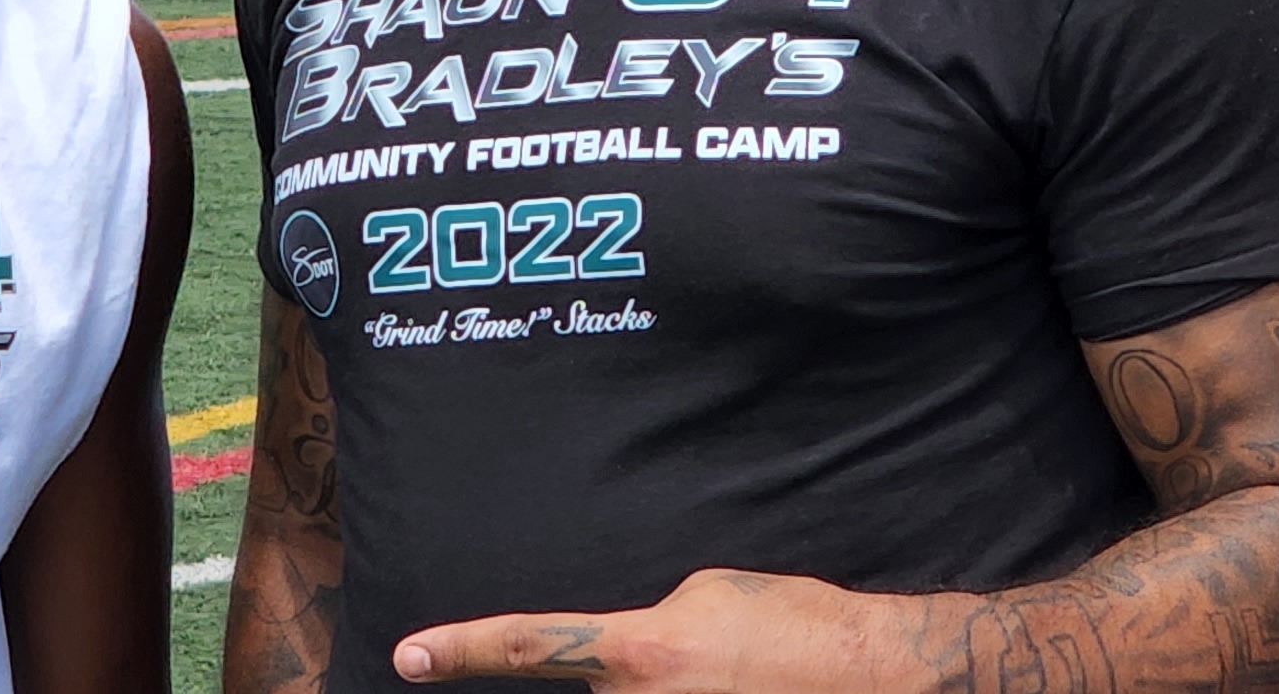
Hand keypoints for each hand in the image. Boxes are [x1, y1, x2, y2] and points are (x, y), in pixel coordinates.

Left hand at [395, 568, 911, 693]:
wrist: (871, 677)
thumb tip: (629, 651)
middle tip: (719, 664)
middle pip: (605, 691)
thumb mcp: (712, 593)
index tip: (407, 658)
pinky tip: (743, 687)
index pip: (530, 646)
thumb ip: (648, 623)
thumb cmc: (797, 626)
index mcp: (640, 651)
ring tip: (742, 679)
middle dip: (643, 676)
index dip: (463, 651)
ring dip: (680, 691)